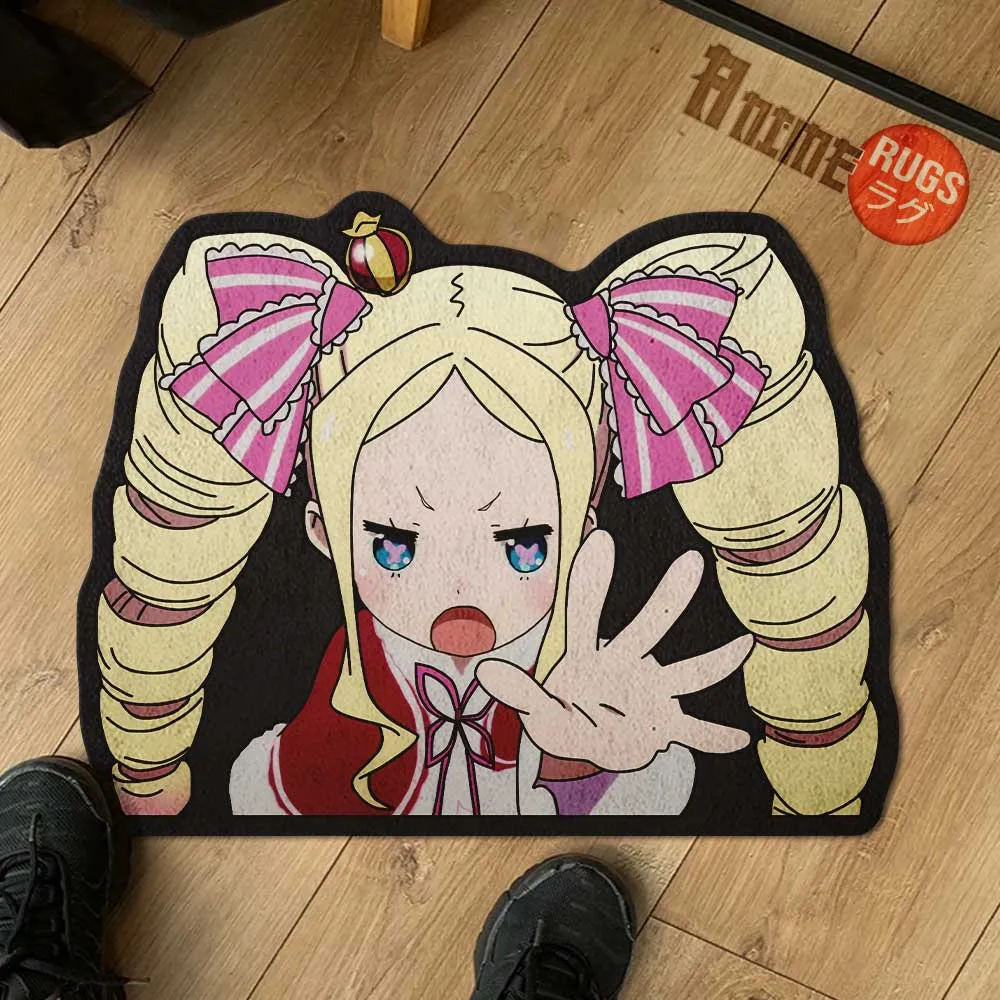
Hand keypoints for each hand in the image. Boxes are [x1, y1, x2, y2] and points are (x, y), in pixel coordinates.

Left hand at [476, 530, 752, 772]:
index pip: (587, 612)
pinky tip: (738, 739)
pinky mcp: (663, 724)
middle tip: (692, 562)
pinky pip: (692, 731)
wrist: (587, 745)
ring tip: (743, 644)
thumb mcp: (536, 710)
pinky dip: (712, 737)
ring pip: (684, 673)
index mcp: (588, 657)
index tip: (602, 542)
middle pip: (646, 629)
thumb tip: (488, 672)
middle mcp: (625, 665)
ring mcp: (649, 693)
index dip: (592, 581)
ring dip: (713, 661)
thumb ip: (518, 693)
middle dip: (667, 598)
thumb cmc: (562, 716)